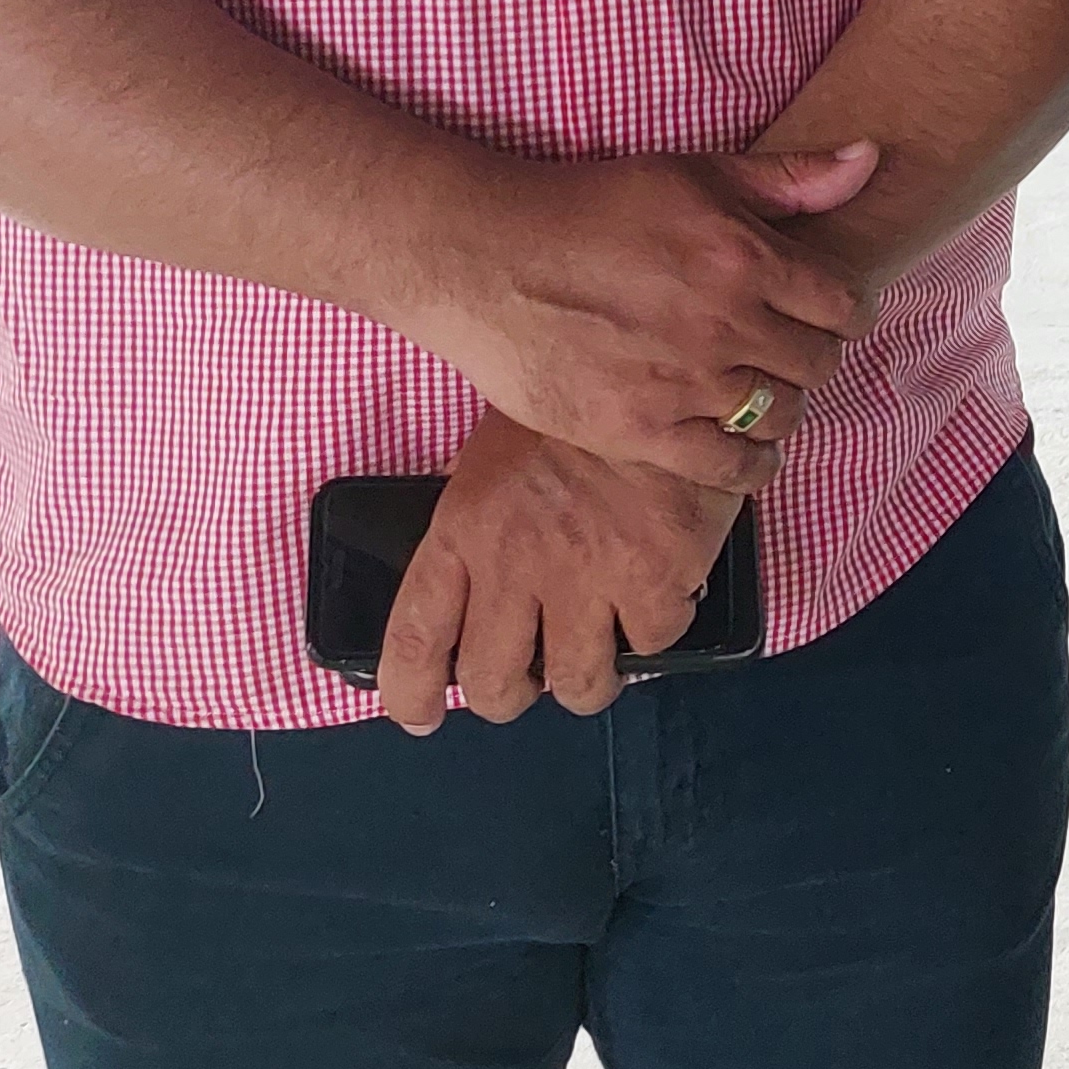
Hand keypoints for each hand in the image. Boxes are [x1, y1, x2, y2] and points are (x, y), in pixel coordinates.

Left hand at [372, 415, 744, 734]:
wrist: (656, 355)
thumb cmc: (572, 399)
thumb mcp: (497, 449)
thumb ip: (482, 518)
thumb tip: (481, 572)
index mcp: (463, 530)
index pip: (415, 640)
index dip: (409, 693)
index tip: (416, 714)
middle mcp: (515, 567)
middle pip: (494, 684)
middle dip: (510, 693)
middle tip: (531, 676)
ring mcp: (587, 578)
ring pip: (578, 685)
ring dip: (585, 678)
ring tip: (599, 651)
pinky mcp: (657, 577)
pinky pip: (653, 644)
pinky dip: (655, 627)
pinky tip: (659, 590)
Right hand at [389, 143, 879, 491]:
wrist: (487, 262)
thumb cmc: (589, 208)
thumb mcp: (693, 174)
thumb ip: (787, 177)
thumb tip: (871, 159)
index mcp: (744, 257)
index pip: (844, 305)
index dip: (846, 312)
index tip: (828, 315)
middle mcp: (724, 325)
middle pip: (818, 364)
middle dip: (812, 357)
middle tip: (787, 352)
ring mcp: (685, 383)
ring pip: (783, 416)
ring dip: (782, 407)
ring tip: (761, 393)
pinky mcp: (641, 432)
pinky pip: (731, 468)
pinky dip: (752, 464)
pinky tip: (744, 449)